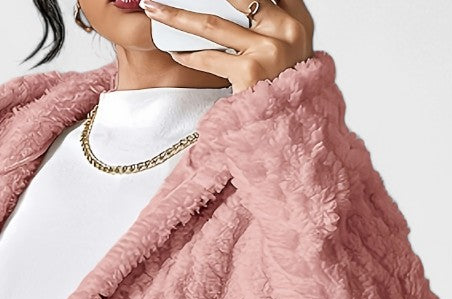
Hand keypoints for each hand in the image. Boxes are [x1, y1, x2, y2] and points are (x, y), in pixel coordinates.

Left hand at [140, 0, 313, 93]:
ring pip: (213, 24)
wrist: (289, 133)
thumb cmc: (284, 95)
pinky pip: (209, 57)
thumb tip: (239, 9)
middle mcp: (288, 31)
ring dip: (177, 16)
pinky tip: (173, 51)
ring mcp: (269, 50)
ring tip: (153, 9)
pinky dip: (187, 54)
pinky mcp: (250, 72)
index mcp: (298, 21)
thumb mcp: (289, 54)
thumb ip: (270, 25)